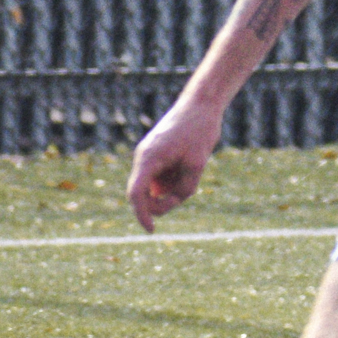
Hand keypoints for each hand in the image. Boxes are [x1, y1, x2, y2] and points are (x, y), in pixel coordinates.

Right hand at [126, 98, 223, 231]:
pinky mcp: (157, 160)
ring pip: (156, 190)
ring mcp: (149, 160)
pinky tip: (189, 166)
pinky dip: (175, 183)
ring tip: (192, 169)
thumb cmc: (199, 131)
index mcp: (149, 159)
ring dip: (173, 191)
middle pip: (144, 195)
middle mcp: (144, 160)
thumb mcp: (197, 165)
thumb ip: (184, 188)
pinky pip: (163, 181)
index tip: (151, 231)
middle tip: (187, 189)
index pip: (136, 194)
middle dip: (163, 203)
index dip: (142, 215)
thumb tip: (170, 201)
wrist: (200, 106)